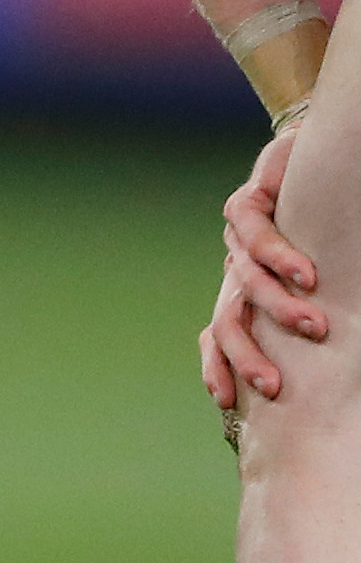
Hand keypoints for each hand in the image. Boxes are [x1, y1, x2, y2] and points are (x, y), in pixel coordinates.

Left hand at [212, 124, 317, 411]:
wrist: (312, 159)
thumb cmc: (327, 227)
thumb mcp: (319, 283)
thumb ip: (317, 312)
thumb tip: (345, 367)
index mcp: (245, 291)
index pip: (219, 336)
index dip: (217, 368)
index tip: (225, 403)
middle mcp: (234, 267)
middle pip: (226, 320)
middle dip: (247, 356)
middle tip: (275, 386)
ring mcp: (236, 237)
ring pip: (246, 280)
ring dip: (281, 308)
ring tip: (317, 328)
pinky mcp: (245, 203)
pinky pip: (257, 234)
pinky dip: (283, 258)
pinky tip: (308, 276)